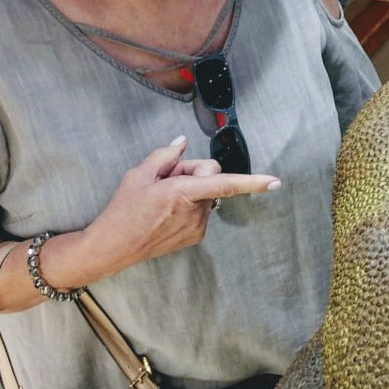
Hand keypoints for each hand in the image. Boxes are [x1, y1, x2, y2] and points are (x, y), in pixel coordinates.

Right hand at [75, 137, 280, 279]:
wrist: (114, 246)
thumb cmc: (123, 209)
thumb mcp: (138, 174)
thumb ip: (165, 155)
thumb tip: (183, 142)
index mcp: (182, 192)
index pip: (225, 183)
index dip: (253, 182)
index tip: (275, 182)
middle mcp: (195, 211)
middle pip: (211, 176)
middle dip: (194, 171)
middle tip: (166, 178)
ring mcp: (197, 226)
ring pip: (207, 194)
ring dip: (191, 190)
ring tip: (163, 199)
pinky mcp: (196, 236)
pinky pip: (202, 209)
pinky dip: (190, 205)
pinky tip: (167, 212)